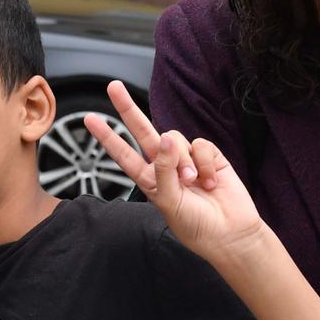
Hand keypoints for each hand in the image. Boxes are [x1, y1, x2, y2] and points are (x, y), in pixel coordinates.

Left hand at [84, 81, 268, 262]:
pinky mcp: (209, 156)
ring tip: (193, 182)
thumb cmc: (195, 225)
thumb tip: (165, 137)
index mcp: (149, 180)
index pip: (124, 154)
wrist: (229, 233)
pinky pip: (200, 144)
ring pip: (174, 138)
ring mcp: (187, 159)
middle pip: (143, 131)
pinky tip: (210, 181)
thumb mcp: (169, 202)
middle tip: (113, 86)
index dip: (107, 137)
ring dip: (182, 159)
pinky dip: (205, 162)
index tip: (90, 120)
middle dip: (127, 108)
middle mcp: (165, 166)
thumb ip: (163, 170)